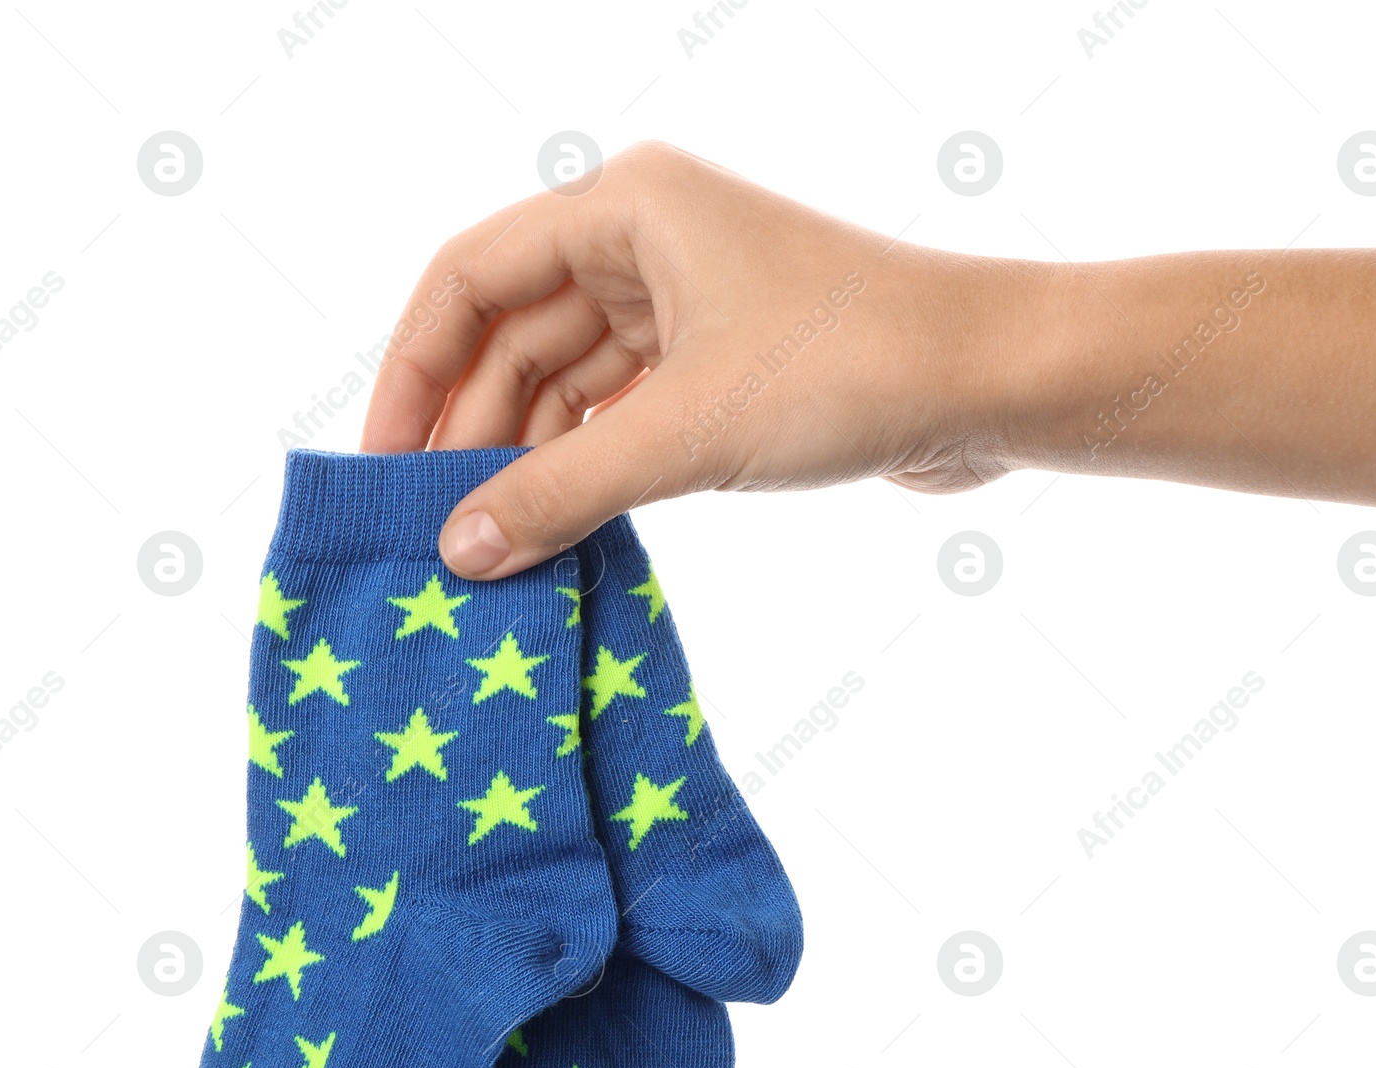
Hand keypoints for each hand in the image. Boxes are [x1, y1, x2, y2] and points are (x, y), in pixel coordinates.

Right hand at [360, 141, 1031, 578]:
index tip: (382, 464)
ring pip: (570, 384)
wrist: (993, 384)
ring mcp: (687, 305)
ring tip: (487, 548)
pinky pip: (624, 416)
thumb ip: (562, 490)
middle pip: (516, 337)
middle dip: (473, 432)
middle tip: (432, 530)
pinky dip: (590, 469)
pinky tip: (556, 529)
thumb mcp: (685, 432)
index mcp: (623, 208)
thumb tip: (458, 552)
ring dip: (532, 461)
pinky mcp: (724, 366)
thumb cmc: (850, 367)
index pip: (469, 278)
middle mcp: (646, 243)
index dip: (413, 371)